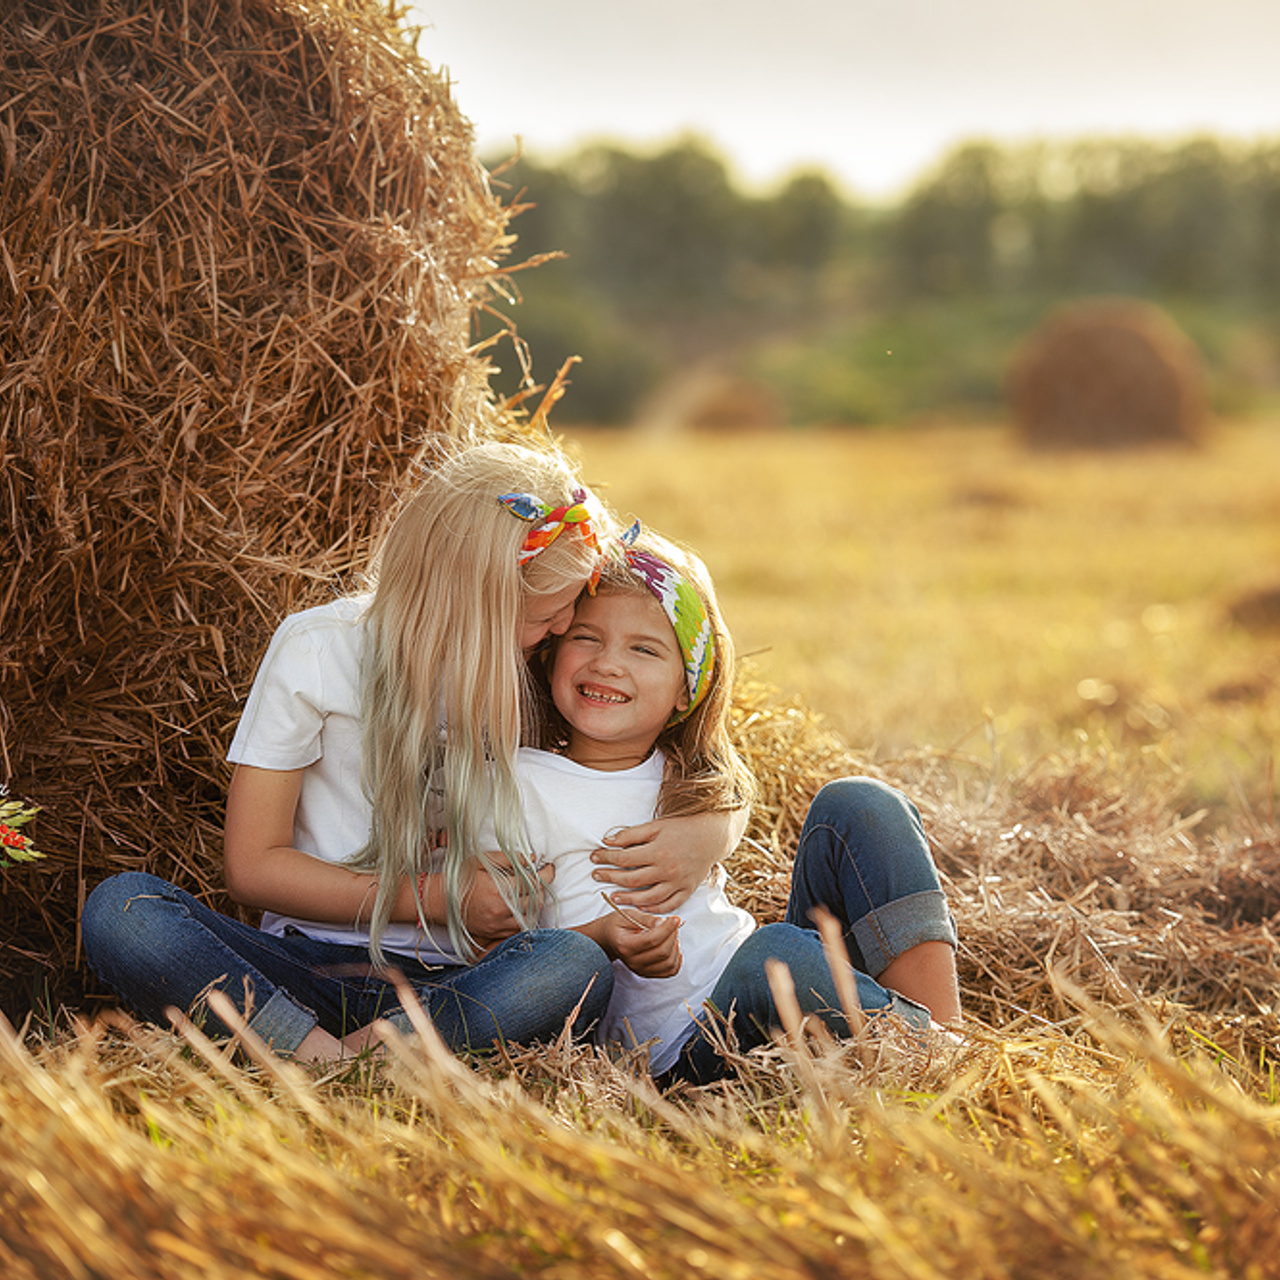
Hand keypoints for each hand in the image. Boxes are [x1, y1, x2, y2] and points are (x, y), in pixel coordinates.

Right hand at [461, 861, 553, 952]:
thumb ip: (508, 858)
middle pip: (535, 900)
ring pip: (530, 916)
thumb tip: (531, 859)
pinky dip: (525, 917)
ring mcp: (498, 924)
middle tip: (539, 878)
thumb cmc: (461, 878)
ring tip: (530, 892)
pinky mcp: (495, 933)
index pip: (532, 882)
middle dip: (541, 888)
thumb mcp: (482, 861)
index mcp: (498, 890)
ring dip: (535, 903)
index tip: (549, 868)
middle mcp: (500, 910)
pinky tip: (521, 907)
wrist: (441, 901)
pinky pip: (519, 928)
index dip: (545, 874)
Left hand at [590, 810, 740, 912]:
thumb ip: (631, 834)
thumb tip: (607, 841)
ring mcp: (677, 882)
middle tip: (596, 876)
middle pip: (631, 879)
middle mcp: (667, 869)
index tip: (594, 857)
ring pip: (648, 897)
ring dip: (628, 898)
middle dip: (610, 877)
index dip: (606, 858)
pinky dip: (654, 908)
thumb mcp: (656, 825)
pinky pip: (669, 905)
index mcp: (657, 851)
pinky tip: (641, 906)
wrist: (712, 836)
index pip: (623, 858)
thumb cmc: (682, 828)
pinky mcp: (687, 889)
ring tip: (614, 897)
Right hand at [598, 907, 682, 978]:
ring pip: (669, 963)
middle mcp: (633, 961)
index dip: (668, 928)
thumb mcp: (628, 915)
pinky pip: (670, 971)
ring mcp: (641, 970)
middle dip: (673, 935)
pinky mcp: (648, 973)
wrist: (608, 939)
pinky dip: (677, 959)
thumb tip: (663, 922)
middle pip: (663, 952)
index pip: (652, 940)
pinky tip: (673, 946)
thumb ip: (647, 919)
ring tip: (672, 934)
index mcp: (625, 945)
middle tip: (673, 923)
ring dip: (676, 947)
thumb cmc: (618, 925)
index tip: (675, 918)